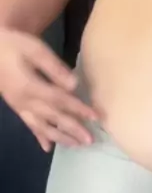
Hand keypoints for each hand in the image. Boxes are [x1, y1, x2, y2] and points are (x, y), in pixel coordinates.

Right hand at [0, 27, 98, 152]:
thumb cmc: (13, 45)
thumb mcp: (35, 50)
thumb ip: (54, 68)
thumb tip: (74, 85)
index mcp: (31, 87)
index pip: (61, 101)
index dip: (79, 109)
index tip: (96, 117)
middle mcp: (25, 102)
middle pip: (53, 118)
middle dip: (73, 129)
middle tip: (90, 140)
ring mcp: (19, 107)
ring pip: (42, 126)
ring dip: (60, 137)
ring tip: (76, 145)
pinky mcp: (15, 107)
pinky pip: (29, 125)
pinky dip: (39, 137)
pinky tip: (47, 147)